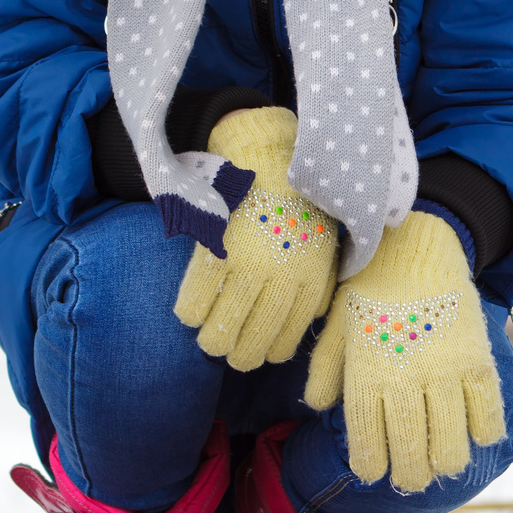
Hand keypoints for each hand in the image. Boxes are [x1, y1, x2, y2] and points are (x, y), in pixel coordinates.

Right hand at [173, 108, 339, 370]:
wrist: (269, 156)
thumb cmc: (297, 204)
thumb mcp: (322, 246)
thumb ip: (317, 285)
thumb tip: (311, 321)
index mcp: (309, 279)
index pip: (288, 337)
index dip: (270, 352)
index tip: (260, 353)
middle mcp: (280, 277)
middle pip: (254, 341)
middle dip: (239, 355)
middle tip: (228, 354)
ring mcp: (247, 264)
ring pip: (222, 328)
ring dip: (212, 340)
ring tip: (207, 340)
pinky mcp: (216, 247)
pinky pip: (196, 298)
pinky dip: (190, 312)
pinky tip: (190, 314)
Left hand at [305, 211, 503, 494]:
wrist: (415, 248)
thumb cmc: (369, 290)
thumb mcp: (336, 327)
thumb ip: (325, 370)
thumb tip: (316, 407)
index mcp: (366, 375)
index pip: (368, 445)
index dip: (372, 468)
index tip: (374, 472)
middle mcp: (405, 380)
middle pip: (411, 455)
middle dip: (410, 476)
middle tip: (410, 477)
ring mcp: (445, 372)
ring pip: (451, 446)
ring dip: (445, 463)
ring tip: (440, 463)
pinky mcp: (477, 360)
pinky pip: (487, 415)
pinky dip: (483, 434)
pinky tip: (474, 434)